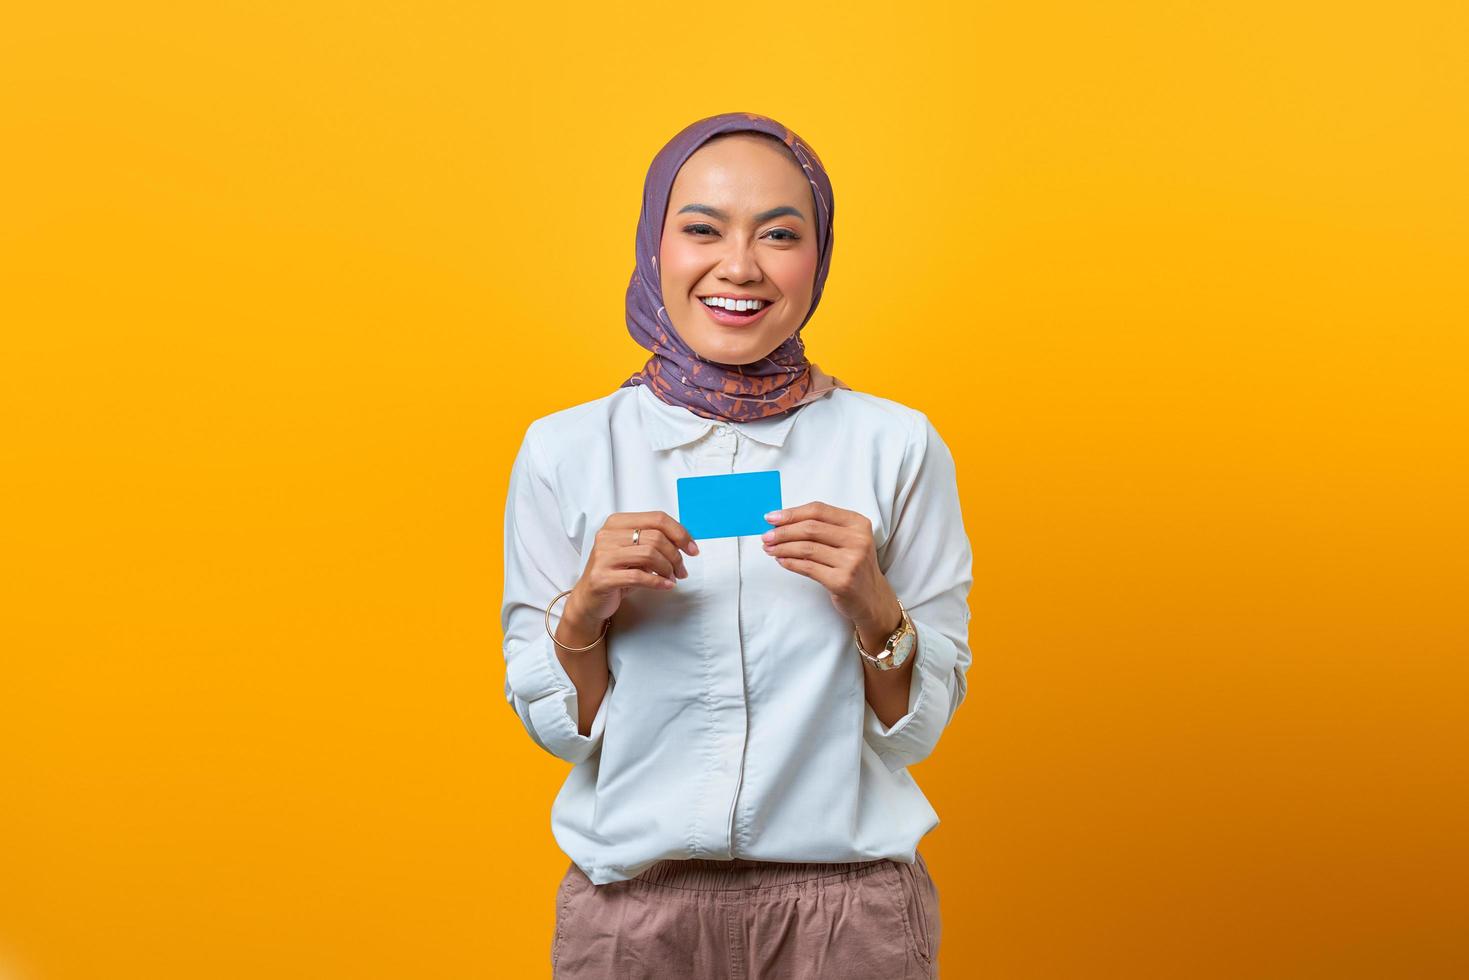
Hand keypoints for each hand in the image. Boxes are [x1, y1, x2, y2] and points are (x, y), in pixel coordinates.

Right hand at [568, 511, 698, 626]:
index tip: (692, 549)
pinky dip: (658, 582)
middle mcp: (607, 535)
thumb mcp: (635, 551)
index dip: (680, 533)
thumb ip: (654, 541)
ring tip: (672, 578)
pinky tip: (666, 586)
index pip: (657, 518)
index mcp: (617, 523)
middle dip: (675, 556)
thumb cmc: (616, 572)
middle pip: (656, 537)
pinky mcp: (602, 577)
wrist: (589, 599)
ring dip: (668, 569)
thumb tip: (685, 542)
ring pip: (649, 554)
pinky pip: (638, 576)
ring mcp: (603, 556)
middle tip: (681, 570)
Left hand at [761, 502, 899, 636]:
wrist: (872, 599)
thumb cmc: (853, 565)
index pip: (818, 511)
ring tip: (769, 549)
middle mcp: (858, 540)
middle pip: (810, 528)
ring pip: (806, 548)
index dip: (791, 513)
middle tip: (766, 536)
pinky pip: (807, 568)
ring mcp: (851, 562)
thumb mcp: (847, 540)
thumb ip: (822, 528)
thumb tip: (782, 522)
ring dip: (782, 547)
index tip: (771, 518)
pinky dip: (790, 563)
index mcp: (858, 523)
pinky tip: (780, 560)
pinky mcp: (842, 581)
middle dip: (783, 531)